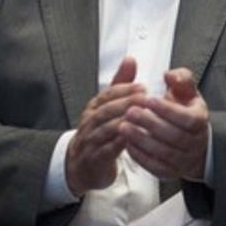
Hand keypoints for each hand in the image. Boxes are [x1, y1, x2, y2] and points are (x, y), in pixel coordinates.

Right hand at [66, 57, 143, 195]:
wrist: (80, 166)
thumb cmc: (99, 132)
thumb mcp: (108, 106)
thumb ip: (121, 83)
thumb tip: (130, 59)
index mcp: (94, 108)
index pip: (106, 94)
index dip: (124, 89)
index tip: (142, 86)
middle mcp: (90, 123)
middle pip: (106, 110)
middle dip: (126, 103)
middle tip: (145, 99)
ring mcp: (90, 141)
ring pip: (105, 129)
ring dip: (124, 122)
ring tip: (141, 117)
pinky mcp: (95, 160)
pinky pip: (106, 151)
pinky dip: (119, 144)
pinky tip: (133, 139)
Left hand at [121, 68, 209, 181]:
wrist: (192, 140)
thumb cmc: (185, 112)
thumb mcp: (187, 92)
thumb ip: (180, 79)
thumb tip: (169, 75)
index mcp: (200, 120)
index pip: (187, 118)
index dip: (167, 110)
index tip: (148, 99)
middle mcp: (195, 142)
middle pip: (174, 136)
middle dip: (150, 123)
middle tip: (130, 112)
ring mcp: (184, 159)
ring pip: (163, 152)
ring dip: (141, 140)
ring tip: (123, 127)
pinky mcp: (170, 171)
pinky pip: (155, 166)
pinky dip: (140, 156)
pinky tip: (127, 144)